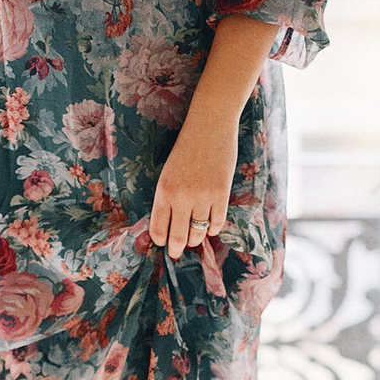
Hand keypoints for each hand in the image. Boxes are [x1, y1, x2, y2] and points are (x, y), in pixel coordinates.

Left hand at [148, 119, 238, 259]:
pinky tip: (209, 226)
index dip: (160, 240)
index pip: (158, 229)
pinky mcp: (221, 194)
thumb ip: (167, 198)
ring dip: (195, 239)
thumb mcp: (168, 174)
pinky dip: (212, 228)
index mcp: (164, 191)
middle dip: (177, 248)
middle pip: (178, 237)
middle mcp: (182, 197)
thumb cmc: (185, 150)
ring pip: (198, 233)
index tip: (163, 243)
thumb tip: (169, 226)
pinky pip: (217, 223)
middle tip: (177, 252)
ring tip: (194, 238)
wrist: (209, 127)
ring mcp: (203, 197)